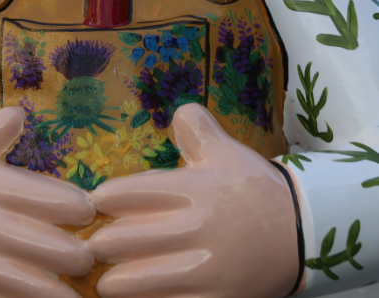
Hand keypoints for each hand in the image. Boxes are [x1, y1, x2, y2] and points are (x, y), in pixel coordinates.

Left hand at [90, 104, 298, 297]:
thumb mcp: (226, 150)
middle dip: (104, 244)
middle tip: (92, 246)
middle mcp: (196, 229)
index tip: (95, 202)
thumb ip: (196, 128)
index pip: (132, 193)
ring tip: (106, 282)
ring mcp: (207, 269)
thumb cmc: (253, 187)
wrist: (301, 232)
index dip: (106, 198)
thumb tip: (177, 111)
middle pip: (128, 239)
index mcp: (194, 190)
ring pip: (142, 278)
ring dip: (117, 282)